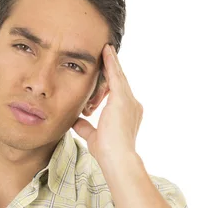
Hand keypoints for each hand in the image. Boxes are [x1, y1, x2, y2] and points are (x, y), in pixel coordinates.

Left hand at [73, 44, 142, 172]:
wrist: (117, 158)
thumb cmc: (108, 152)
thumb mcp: (94, 136)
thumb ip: (86, 127)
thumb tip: (76, 120)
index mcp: (128, 114)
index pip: (117, 93)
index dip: (111, 83)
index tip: (106, 75)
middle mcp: (132, 105)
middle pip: (119, 82)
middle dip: (113, 68)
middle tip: (107, 53)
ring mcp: (129, 101)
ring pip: (118, 76)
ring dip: (112, 62)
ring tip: (106, 49)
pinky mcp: (122, 98)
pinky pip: (116, 76)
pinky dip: (111, 63)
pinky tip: (106, 52)